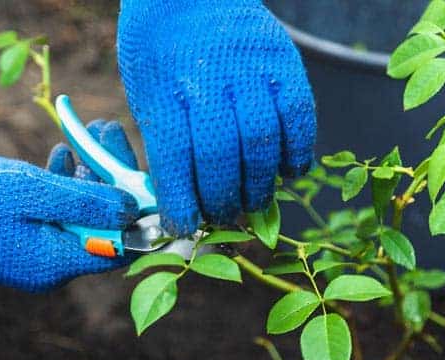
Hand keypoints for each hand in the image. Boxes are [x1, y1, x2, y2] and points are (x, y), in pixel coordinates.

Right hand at [0, 120, 139, 291]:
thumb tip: (134, 208)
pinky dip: (66, 183)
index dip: (139, 211)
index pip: (120, 244)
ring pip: (82, 213)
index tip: (147, 173)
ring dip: (90, 174)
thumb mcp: (33, 194)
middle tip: (112, 133)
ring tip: (93, 131)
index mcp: (59, 262)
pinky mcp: (28, 235)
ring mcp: (41, 250)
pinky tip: (64, 154)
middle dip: (114, 179)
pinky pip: (59, 211)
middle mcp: (55, 262)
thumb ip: (86, 203)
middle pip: (104, 223)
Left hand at [118, 0, 315, 234]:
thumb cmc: (161, 49)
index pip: (176, 157)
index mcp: (165, 86)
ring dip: (260, 183)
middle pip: (222, 154)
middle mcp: (209, 77)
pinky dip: (296, 151)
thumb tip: (185, 198)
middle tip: (222, 215)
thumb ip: (166, 140)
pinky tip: (287, 170)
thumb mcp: (145, 91)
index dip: (182, 200)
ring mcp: (251, 67)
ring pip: (262, 140)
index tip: (185, 225)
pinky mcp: (284, 61)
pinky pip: (299, 116)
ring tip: (253, 201)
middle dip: (223, 198)